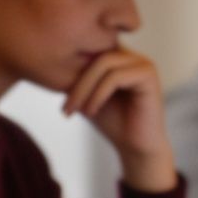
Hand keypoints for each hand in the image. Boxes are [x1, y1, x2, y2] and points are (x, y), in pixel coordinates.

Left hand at [63, 47, 175, 192]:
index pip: (87, 49)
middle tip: (65, 108)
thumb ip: (73, 78)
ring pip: (104, 63)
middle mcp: (131, 55)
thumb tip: (48, 63)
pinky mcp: (149, 74)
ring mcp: (142, 62)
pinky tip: (91, 111)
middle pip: (95, 54)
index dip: (69, 71)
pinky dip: (98, 94)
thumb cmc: (111, 123)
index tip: (60, 101)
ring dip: (85, 89)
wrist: (135, 148)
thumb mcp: (85, 97)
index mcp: (117, 56)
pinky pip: (116, 77)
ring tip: (77, 110)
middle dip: (76, 82)